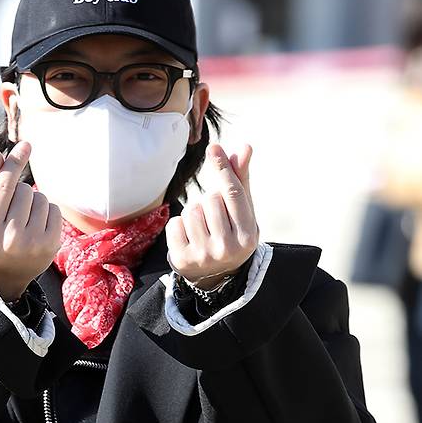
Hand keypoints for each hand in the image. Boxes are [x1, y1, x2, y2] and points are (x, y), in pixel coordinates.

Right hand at [0, 140, 62, 301]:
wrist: (1, 277)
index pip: (4, 187)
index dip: (15, 163)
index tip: (26, 144)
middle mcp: (11, 239)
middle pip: (25, 191)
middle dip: (19, 193)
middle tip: (10, 211)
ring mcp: (34, 245)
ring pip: (41, 198)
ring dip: (33, 202)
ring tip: (22, 219)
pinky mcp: (51, 248)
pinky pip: (54, 210)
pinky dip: (46, 212)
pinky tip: (35, 226)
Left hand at [165, 143, 258, 287]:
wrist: (215, 275)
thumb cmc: (231, 233)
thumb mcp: (242, 211)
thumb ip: (241, 181)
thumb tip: (244, 147)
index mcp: (247, 235)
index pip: (232, 193)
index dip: (222, 168)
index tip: (213, 147)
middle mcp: (227, 248)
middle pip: (210, 199)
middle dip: (210, 202)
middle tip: (215, 220)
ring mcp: (204, 255)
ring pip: (191, 210)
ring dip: (194, 213)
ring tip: (203, 229)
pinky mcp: (182, 259)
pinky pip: (174, 223)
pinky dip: (179, 226)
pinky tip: (189, 238)